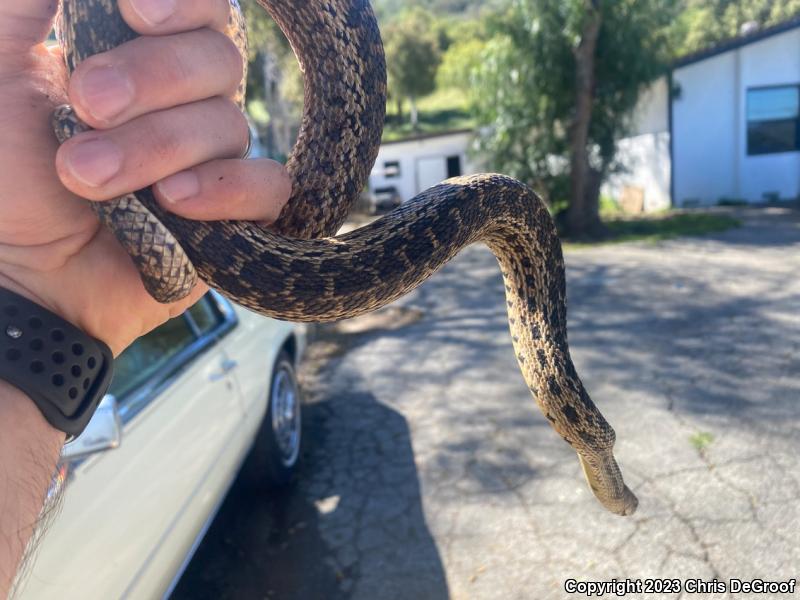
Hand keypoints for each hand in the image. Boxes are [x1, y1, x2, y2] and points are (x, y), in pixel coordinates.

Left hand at [0, 0, 290, 355]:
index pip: (201, 7)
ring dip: (157, 147)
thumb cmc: (1, 174)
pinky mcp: (236, 216)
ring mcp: (215, 160)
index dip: (183, 3)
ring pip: (229, 125)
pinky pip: (267, 187)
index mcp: (141, 54)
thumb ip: (31, 7)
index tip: (134, 12)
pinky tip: (173, 203)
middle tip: (86, 108)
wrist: (19, 270)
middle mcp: (188, 102)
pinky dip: (225, 189)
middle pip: (219, 60)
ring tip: (87, 178)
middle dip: (152, 80)